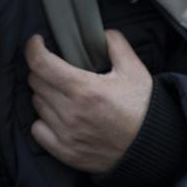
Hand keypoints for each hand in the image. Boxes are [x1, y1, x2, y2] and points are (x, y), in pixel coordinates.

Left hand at [26, 30, 152, 175]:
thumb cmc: (143, 107)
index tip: (36, 42)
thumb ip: (115, 44)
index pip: (41, 64)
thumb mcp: (134, 69)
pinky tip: (59, 116)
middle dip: (44, 70)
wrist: (153, 146)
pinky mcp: (66, 152)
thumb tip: (99, 33)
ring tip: (65, 94)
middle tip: (59, 69)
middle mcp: (71, 112)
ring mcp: (66, 135)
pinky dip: (44, 120)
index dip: (33, 48)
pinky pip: (38, 130)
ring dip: (46, 94)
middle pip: (36, 82)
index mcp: (84, 89)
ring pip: (37, 104)